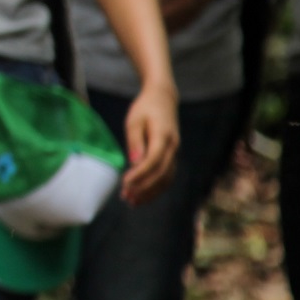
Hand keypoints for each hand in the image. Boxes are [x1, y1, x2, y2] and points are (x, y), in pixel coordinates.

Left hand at [119, 81, 180, 203]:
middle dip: (144, 189)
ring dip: (150, 192)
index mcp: (163, 136)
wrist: (163, 98)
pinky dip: (156, 187)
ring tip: (133, 202)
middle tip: (126, 198)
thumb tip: (134, 163)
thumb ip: (135, 141)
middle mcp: (173, 147)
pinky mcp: (172, 156)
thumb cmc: (145, 108)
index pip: (153, 161)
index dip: (140, 175)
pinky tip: (142, 194)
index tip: (125, 183)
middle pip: (161, 174)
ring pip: (166, 178)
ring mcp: (175, 152)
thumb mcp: (134, 120)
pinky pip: (167, 176)